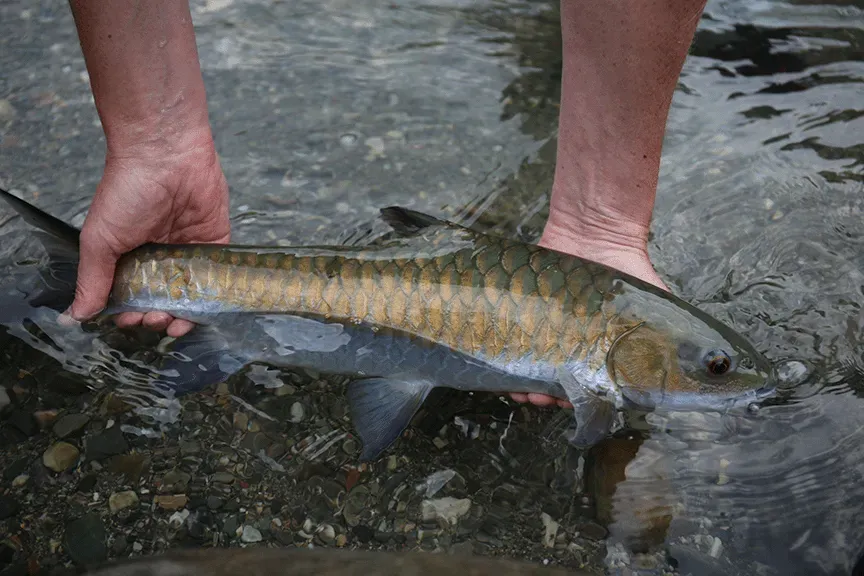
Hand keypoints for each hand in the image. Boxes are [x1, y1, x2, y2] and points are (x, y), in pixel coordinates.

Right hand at [66, 140, 229, 337]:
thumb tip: (77, 316)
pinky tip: (206, 308)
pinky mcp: (215, 241)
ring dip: (184, 314)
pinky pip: (217, 275)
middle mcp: (160, 256)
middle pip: (164, 299)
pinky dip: (214, 294)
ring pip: (191, 293)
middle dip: (158, 316)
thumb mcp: (100, 240)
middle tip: (155, 318)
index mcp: (129, 255)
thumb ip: (93, 279)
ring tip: (176, 321)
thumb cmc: (126, 191)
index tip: (130, 319)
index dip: (131, 313)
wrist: (166, 155)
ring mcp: (189, 250)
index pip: (132, 295)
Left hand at [508, 204, 667, 408]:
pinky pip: (510, 339)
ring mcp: (545, 329)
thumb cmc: (628, 270)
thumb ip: (670, 337)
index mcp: (600, 351)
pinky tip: (498, 365)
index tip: (570, 404)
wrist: (595, 231)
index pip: (587, 386)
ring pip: (529, 366)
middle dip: (546, 394)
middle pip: (554, 380)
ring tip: (519, 390)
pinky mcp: (524, 313)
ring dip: (522, 382)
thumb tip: (713, 365)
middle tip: (540, 397)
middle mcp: (571, 344)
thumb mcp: (654, 306)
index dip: (579, 400)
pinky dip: (503, 355)